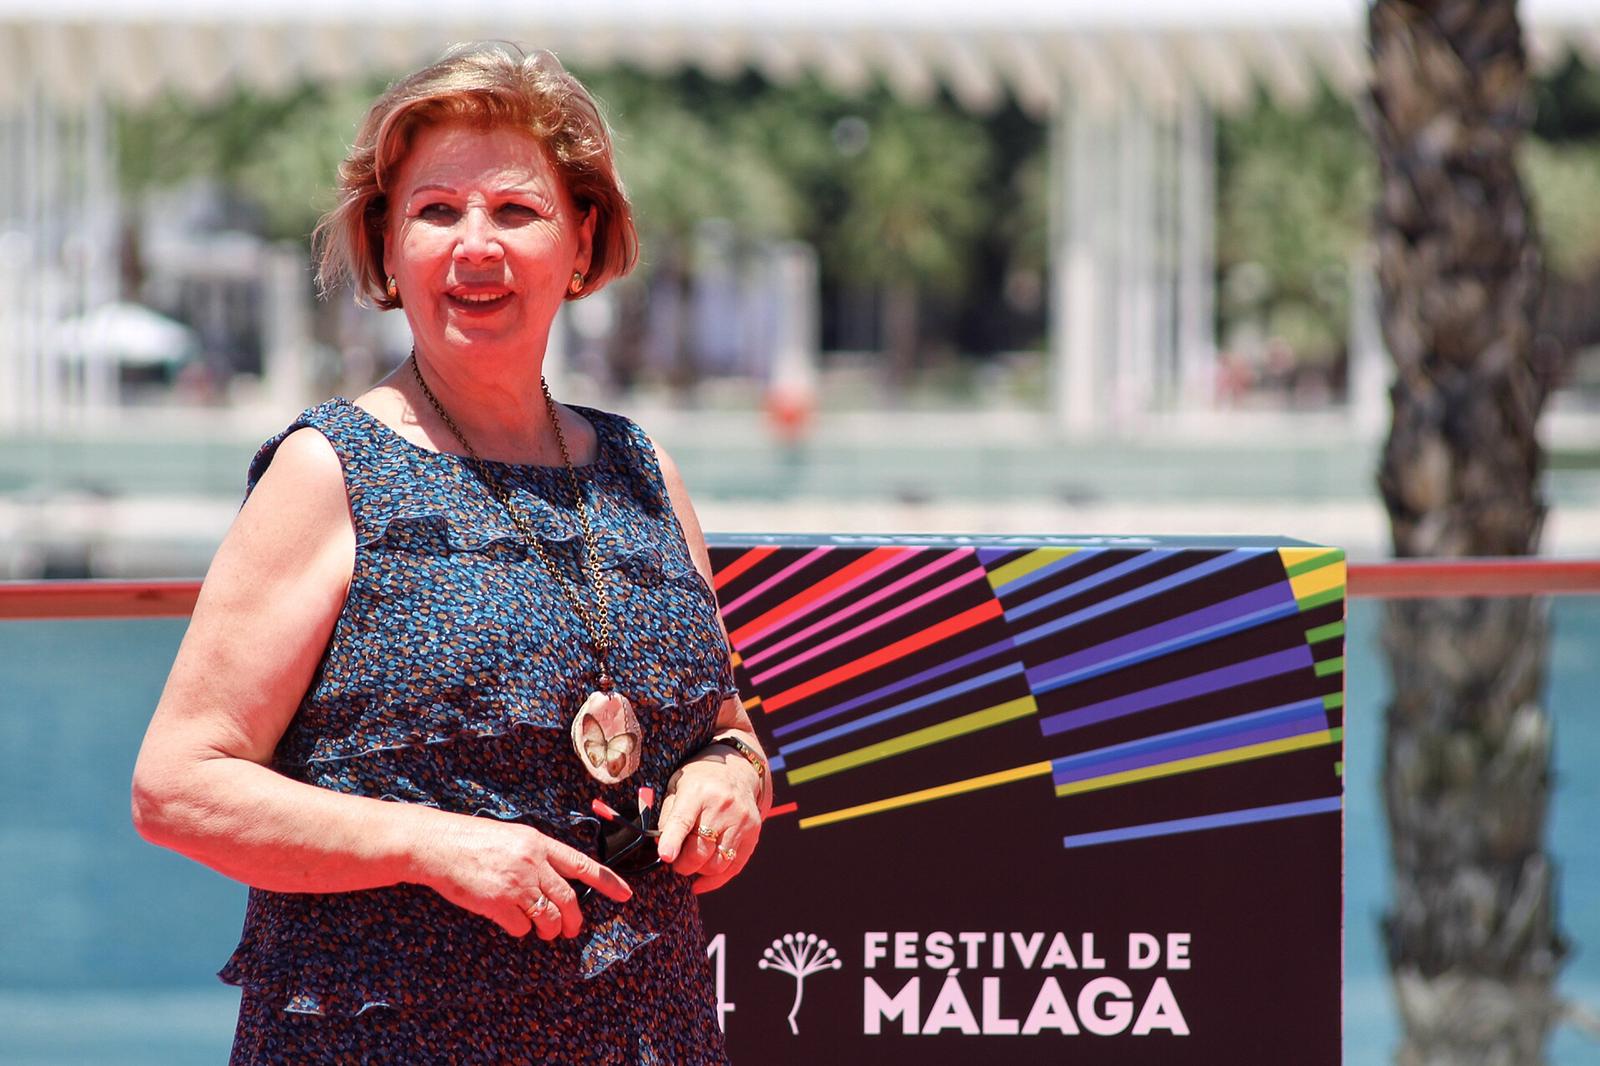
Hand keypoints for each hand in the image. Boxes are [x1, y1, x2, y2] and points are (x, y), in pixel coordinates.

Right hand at [414, 814, 632, 938]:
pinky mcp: (497, 903)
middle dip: (575, 919)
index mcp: (539, 842)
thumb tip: (555, 880)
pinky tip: (514, 924)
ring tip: (549, 933)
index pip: (582, 864)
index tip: (625, 895)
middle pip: (569, 898)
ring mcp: (515, 884)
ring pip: (549, 916)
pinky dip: (522, 930)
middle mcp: (532, 862)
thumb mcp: (513, 837)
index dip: (607, 882)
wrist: (437, 845)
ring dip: (552, 929)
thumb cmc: (472, 839)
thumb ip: (536, 855)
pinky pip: (521, 926)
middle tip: (573, 929)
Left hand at [655, 747, 762, 893]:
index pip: (684, 820)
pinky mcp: (753, 834)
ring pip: (717, 864)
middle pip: (701, 849)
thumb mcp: (677, 786)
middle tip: (675, 862)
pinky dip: (715, 880)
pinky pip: (734, 867)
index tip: (665, 857)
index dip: (673, 840)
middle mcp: (723, 806)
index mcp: (698, 791)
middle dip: (683, 864)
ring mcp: (742, 821)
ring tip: (691, 862)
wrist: (737, 770)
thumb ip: (667, 815)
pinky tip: (700, 881)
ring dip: (699, 870)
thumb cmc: (699, 781)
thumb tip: (662, 846)